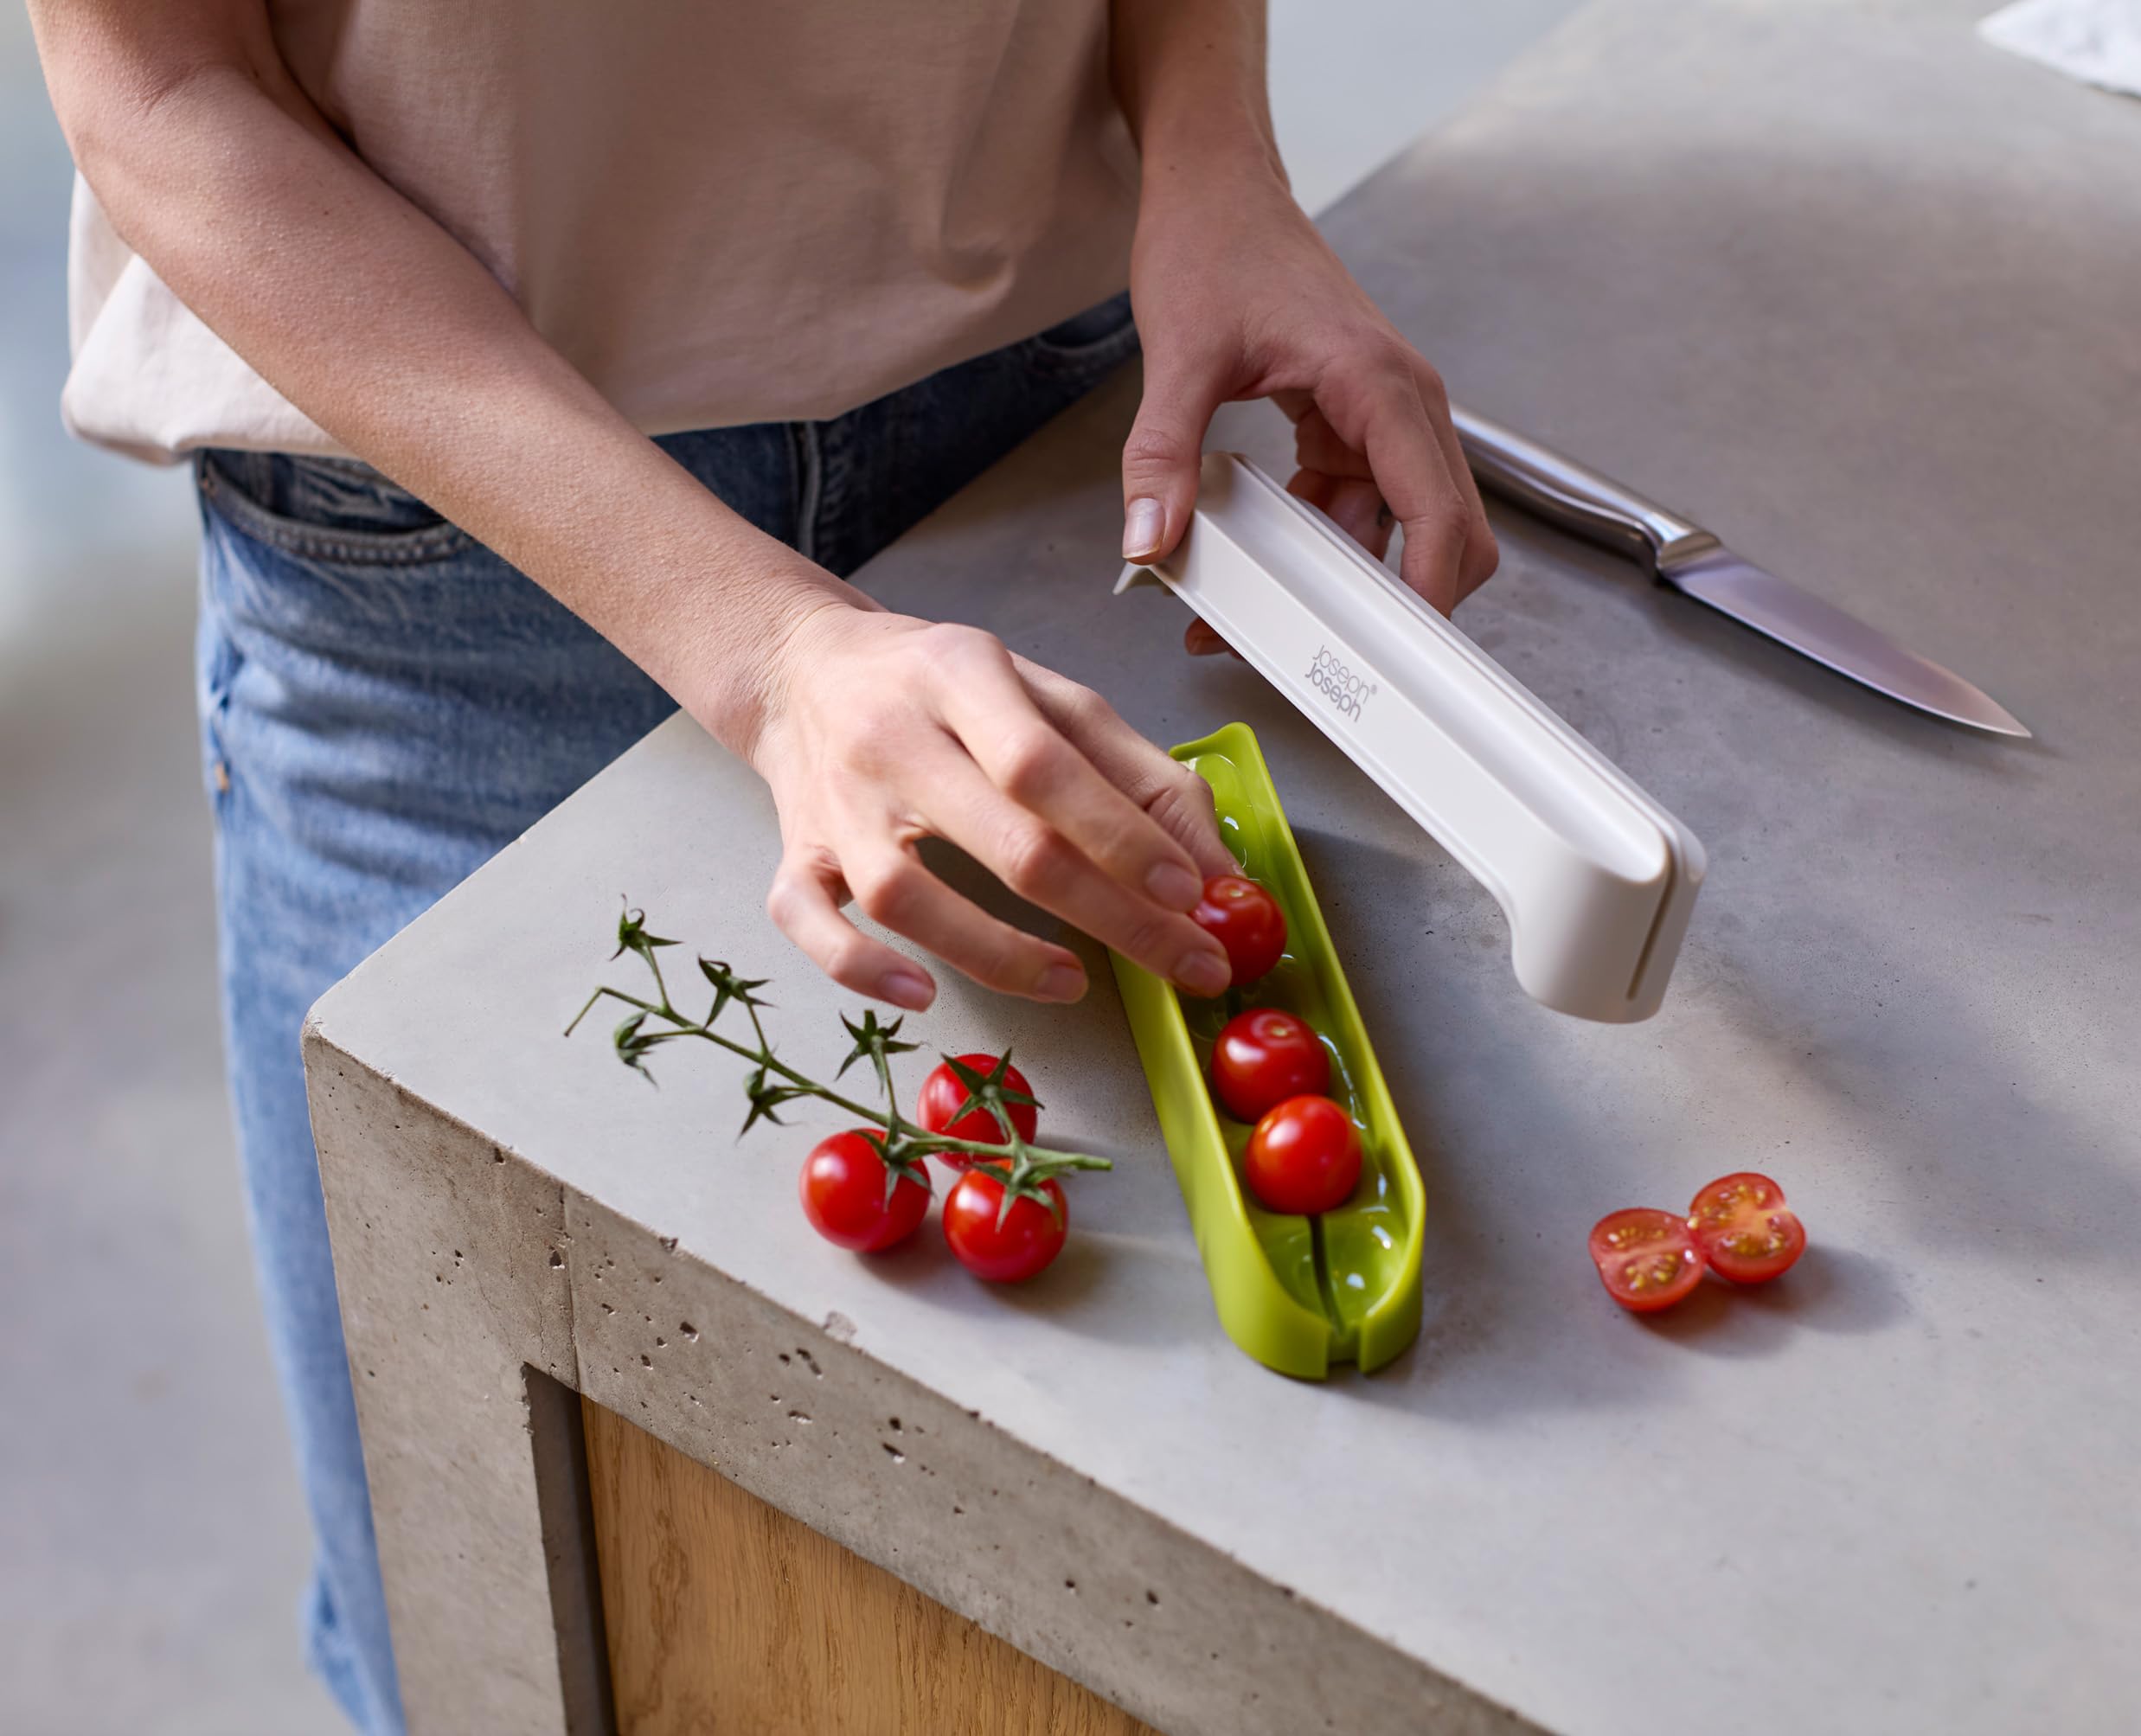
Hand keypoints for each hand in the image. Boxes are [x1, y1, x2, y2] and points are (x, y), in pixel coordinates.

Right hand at [743, 605, 1237, 1009]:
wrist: (803, 671)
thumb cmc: (939, 689)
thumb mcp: (1048, 696)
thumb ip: (1139, 774)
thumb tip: (1217, 869)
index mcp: (962, 676)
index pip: (1047, 766)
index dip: (1123, 837)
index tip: (1189, 893)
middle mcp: (891, 738)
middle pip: (1006, 842)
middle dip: (1112, 914)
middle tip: (1182, 963)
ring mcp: (836, 804)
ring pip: (905, 895)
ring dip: (998, 954)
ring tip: (1072, 981)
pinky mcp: (794, 853)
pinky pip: (807, 920)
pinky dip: (861, 966)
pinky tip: (922, 993)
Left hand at [1120, 157, 1498, 651]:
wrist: (1215, 191)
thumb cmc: (1216, 245)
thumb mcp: (1178, 355)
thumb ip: (1162, 453)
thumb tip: (1150, 537)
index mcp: (1380, 383)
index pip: (1438, 508)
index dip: (1430, 587)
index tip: (1401, 649)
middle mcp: (1400, 402)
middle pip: (1443, 529)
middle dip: (1389, 600)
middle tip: (1325, 652)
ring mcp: (1381, 416)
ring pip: (1389, 527)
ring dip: (1335, 578)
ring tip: (1253, 616)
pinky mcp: (1350, 423)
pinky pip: (1350, 504)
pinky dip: (1312, 543)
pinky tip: (1252, 563)